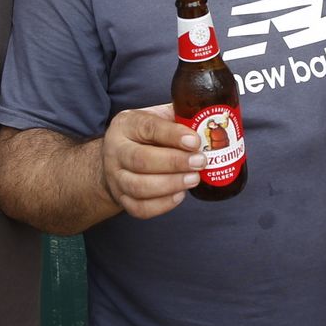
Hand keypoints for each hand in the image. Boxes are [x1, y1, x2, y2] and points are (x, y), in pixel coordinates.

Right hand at [101, 103, 204, 217]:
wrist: (118, 157)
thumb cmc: (145, 135)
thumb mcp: (156, 117)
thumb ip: (177, 118)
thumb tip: (210, 120)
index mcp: (126, 125)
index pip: (147, 127)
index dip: (172, 135)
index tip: (195, 141)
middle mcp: (115, 151)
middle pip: (141, 160)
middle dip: (174, 163)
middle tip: (200, 162)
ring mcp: (116, 178)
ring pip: (139, 187)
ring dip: (170, 185)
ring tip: (194, 179)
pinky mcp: (122, 199)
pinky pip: (140, 208)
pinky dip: (162, 205)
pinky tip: (180, 195)